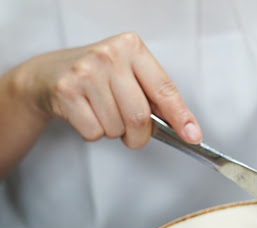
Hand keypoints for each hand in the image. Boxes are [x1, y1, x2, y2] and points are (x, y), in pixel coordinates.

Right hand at [21, 32, 201, 147]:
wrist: (49, 74)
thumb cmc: (98, 78)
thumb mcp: (130, 77)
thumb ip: (157, 99)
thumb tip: (187, 130)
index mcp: (132, 48)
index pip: (164, 89)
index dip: (181, 117)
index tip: (192, 136)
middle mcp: (109, 55)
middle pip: (140, 117)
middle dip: (139, 135)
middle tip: (131, 132)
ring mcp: (86, 71)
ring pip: (117, 128)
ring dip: (114, 132)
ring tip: (103, 113)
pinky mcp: (66, 90)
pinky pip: (94, 132)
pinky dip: (94, 133)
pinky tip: (86, 114)